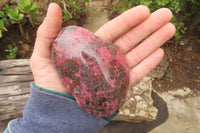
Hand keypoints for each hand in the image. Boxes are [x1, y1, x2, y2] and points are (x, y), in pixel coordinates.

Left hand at [30, 3, 174, 92]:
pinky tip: (160, 52)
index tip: (144, 10)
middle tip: (166, 14)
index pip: (114, 30)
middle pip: (131, 39)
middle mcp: (106, 57)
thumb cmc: (49, 82)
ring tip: (169, 29)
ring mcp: (114, 71)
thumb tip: (53, 6)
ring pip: (138, 54)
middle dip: (149, 27)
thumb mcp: (42, 55)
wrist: (56, 108)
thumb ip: (48, 31)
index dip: (129, 20)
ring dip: (154, 42)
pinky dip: (148, 64)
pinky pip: (136, 74)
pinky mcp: (119, 87)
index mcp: (92, 46)